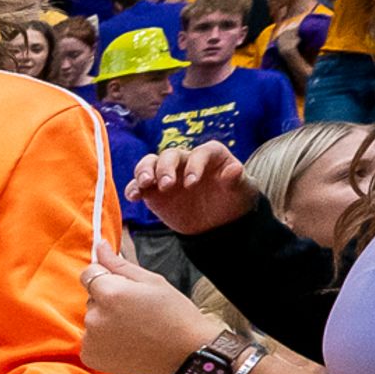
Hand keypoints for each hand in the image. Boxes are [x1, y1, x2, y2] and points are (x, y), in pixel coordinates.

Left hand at [79, 237, 214, 373]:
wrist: (186, 354)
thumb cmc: (174, 314)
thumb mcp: (151, 281)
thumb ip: (119, 263)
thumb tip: (99, 245)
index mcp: (110, 293)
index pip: (88, 273)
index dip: (105, 276)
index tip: (123, 287)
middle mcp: (95, 316)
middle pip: (91, 298)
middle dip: (107, 300)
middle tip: (136, 311)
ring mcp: (91, 339)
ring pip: (92, 319)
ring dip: (106, 320)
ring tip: (135, 328)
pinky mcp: (91, 357)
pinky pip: (91, 340)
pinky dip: (104, 341)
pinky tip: (127, 342)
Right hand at [127, 140, 252, 233]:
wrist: (218, 220)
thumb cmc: (233, 198)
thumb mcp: (242, 190)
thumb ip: (236, 179)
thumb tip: (235, 169)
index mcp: (209, 155)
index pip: (200, 153)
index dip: (195, 165)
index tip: (192, 183)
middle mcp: (185, 160)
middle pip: (170, 155)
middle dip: (166, 168)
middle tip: (167, 185)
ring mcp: (167, 174)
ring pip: (150, 163)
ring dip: (144, 171)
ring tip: (144, 185)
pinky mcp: (153, 191)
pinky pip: (137, 185)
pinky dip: (132, 188)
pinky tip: (133, 197)